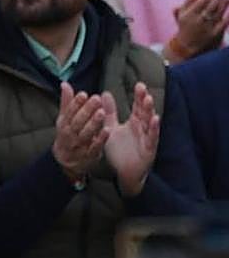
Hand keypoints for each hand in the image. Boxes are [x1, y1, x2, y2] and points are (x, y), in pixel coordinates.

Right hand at [51, 82, 108, 181]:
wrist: (65, 162)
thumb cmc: (67, 136)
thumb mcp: (63, 120)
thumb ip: (66, 102)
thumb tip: (65, 84)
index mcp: (64, 124)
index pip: (69, 112)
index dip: (76, 103)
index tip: (84, 94)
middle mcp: (70, 134)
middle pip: (77, 121)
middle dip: (86, 110)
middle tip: (96, 99)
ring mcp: (79, 145)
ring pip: (86, 133)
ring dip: (93, 123)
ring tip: (102, 112)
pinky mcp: (89, 155)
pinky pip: (95, 146)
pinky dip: (100, 139)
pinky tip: (107, 130)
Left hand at [102, 83, 159, 197]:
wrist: (123, 173)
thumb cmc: (120, 151)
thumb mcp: (111, 128)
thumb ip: (109, 112)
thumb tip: (104, 93)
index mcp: (134, 123)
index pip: (137, 107)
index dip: (139, 97)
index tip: (139, 84)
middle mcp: (142, 129)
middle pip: (144, 112)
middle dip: (144, 100)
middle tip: (143, 87)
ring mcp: (147, 139)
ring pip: (149, 123)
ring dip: (149, 111)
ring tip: (148, 100)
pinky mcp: (149, 150)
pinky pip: (152, 138)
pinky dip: (153, 129)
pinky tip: (154, 120)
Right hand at [170, 0, 228, 59]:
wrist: (187, 47)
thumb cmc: (185, 27)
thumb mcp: (181, 15)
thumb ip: (187, 3)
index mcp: (189, 15)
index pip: (201, 2)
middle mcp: (199, 21)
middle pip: (211, 6)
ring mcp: (207, 28)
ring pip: (217, 13)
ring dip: (224, 4)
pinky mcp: (215, 35)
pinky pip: (223, 24)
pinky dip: (227, 17)